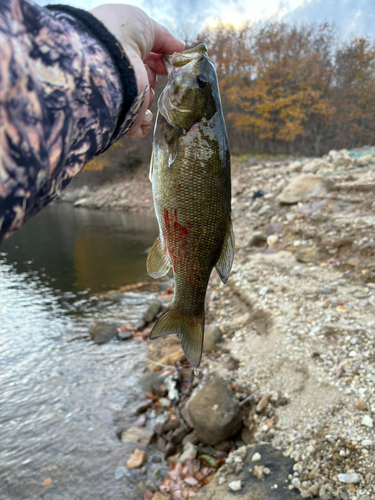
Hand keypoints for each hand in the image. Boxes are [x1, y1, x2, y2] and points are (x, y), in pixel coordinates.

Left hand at [90, 4, 184, 139]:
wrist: (109, 53)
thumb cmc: (122, 32)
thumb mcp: (147, 27)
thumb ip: (164, 39)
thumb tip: (180, 48)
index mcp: (124, 58)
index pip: (145, 65)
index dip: (159, 64)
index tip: (167, 63)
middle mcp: (122, 79)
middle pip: (146, 85)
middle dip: (154, 80)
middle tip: (159, 75)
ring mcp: (122, 98)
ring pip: (145, 104)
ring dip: (150, 97)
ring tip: (144, 88)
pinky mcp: (124, 116)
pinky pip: (139, 129)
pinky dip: (145, 123)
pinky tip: (144, 112)